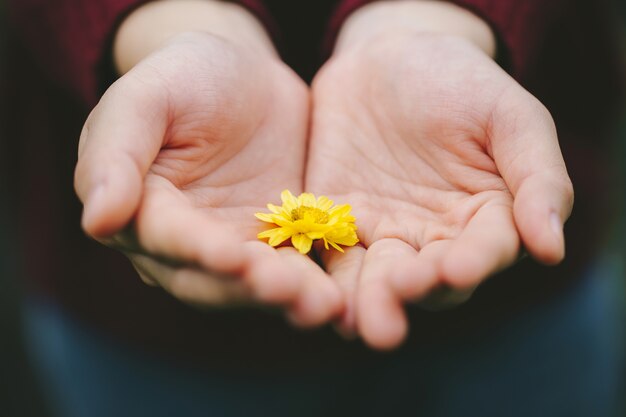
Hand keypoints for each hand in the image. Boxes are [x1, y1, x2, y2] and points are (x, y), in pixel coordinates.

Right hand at [74, 31, 342, 325]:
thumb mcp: (146, 96)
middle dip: (249, 288)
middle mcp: (183, 244)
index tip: (228, 256)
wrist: (245, 80)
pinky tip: (342, 295)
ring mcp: (233, 248)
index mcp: (142, 210)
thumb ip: (115, 150)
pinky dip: (316, 284)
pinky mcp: (276, 245)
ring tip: (324, 305)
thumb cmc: (186, 78)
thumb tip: (97, 219)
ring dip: (288, 298)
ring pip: (256, 285)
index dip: (195, 250)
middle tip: (289, 291)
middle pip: (211, 279)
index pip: (165, 238)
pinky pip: (295, 269)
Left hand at [307, 27, 572, 346]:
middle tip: (398, 298)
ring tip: (356, 321)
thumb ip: (536, 177)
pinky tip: (317, 298)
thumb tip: (551, 248)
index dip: (471, 262)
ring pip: (375, 278)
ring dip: (366, 301)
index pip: (484, 250)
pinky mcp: (334, 224)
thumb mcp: (509, 115)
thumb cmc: (459, 82)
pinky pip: (329, 255)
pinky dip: (325, 280)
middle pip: (427, 279)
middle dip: (412, 291)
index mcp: (485, 218)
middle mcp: (433, 237)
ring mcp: (381, 233)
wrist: (388, 60)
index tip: (456, 269)